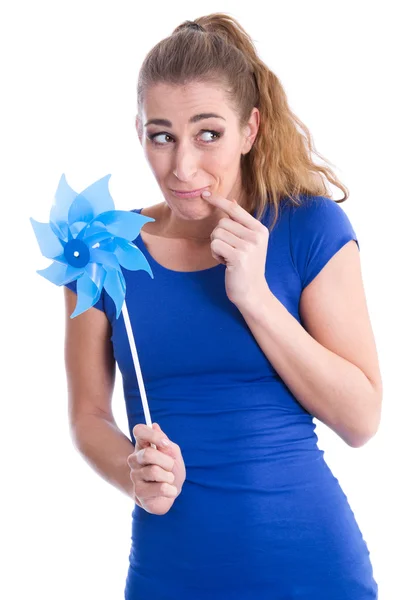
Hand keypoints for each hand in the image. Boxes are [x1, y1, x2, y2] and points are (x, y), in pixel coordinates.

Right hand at [128, 422, 185, 514]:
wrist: (170, 493)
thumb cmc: (171, 470)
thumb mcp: (173, 454)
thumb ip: (166, 443)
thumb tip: (155, 426)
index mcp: (143, 445)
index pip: (139, 431)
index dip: (152, 435)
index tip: (166, 443)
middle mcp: (135, 459)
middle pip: (148, 454)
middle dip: (166, 461)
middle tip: (170, 467)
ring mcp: (135, 475)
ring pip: (154, 471)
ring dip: (169, 476)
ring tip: (169, 480)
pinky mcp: (139, 492)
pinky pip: (160, 488)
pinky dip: (170, 489)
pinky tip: (169, 490)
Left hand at [201, 191, 270, 307]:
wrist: (252, 292)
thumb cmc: (246, 266)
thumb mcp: (249, 242)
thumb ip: (241, 223)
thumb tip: (231, 202)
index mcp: (260, 229)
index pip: (235, 209)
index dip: (219, 200)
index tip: (204, 194)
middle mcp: (256, 236)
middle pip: (222, 222)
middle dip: (218, 236)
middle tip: (228, 250)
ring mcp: (248, 246)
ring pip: (217, 233)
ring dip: (216, 246)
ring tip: (227, 257)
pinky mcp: (238, 257)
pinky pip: (215, 245)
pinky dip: (215, 254)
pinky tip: (225, 263)